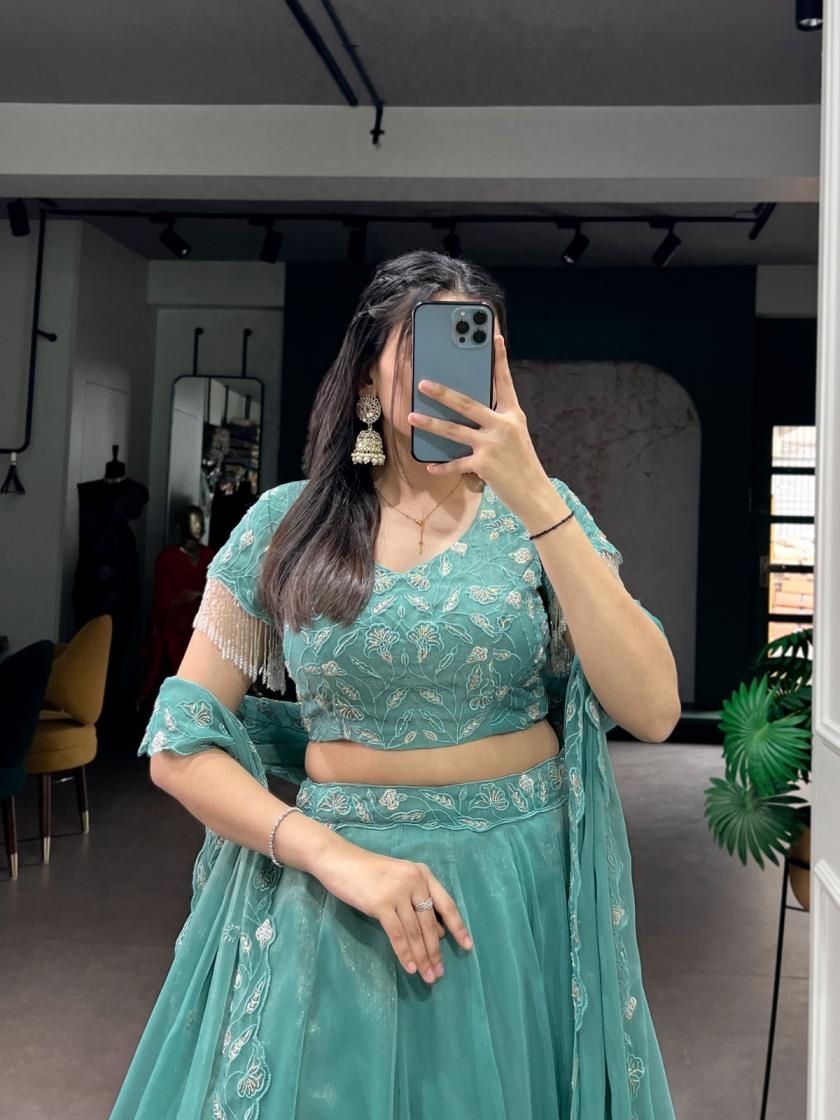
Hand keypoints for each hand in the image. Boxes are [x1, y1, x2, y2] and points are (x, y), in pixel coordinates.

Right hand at [312, 839, 473, 983]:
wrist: (339, 860)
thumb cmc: (369, 873)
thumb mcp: (400, 880)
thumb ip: (417, 901)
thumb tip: (438, 933)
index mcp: (423, 874)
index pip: (447, 904)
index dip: (458, 927)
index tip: (468, 946)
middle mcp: (415, 880)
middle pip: (430, 923)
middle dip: (435, 951)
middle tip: (439, 973)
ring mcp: (397, 891)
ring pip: (415, 931)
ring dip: (422, 957)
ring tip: (427, 976)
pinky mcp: (380, 902)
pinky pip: (396, 933)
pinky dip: (404, 953)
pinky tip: (410, 967)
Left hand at [406, 332, 548, 514]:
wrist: (534, 493)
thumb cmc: (522, 463)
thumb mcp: (515, 436)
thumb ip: (496, 421)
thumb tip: (467, 412)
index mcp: (513, 415)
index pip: (505, 382)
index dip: (499, 359)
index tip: (494, 337)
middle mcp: (502, 426)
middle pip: (467, 404)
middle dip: (443, 393)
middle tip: (423, 384)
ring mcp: (492, 445)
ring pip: (454, 430)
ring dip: (430, 424)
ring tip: (411, 417)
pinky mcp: (483, 465)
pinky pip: (456, 463)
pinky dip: (442, 466)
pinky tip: (429, 466)